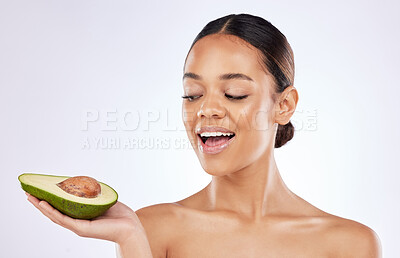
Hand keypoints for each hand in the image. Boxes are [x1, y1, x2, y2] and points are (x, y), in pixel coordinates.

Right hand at [25, 192, 142, 243]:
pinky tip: (45, 204)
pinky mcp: (81, 228)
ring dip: (42, 207)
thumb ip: (93, 193)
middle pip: (54, 212)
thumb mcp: (102, 199)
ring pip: (55, 216)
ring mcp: (78, 226)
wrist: (130, 227)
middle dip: (40, 203)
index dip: (49, 200)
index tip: (39, 191)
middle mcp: (77, 221)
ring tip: (31, 198)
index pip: (61, 207)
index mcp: (81, 215)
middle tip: (28, 193)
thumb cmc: (119, 215)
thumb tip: (86, 181)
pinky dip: (53, 212)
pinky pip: (64, 219)